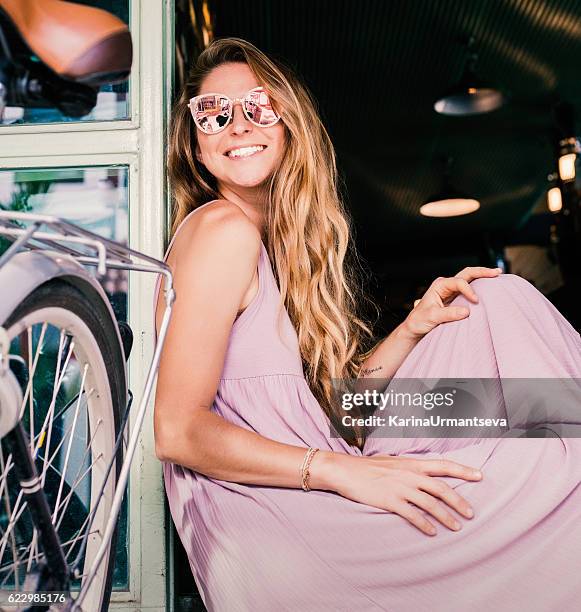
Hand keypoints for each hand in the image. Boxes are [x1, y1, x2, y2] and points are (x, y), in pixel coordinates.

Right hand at [330, 453, 482, 534]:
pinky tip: (432, 532)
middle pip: (442, 488)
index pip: (443, 465)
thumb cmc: (367, 466)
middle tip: (471, 514)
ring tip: (457, 527)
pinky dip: (424, 524)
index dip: (463, 470)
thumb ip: (408, 468)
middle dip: (459, 502)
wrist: (345, 470)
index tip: (480, 476)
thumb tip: (420, 474)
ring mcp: (400, 487)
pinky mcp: (390, 500)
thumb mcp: (391, 461)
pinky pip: (412, 515)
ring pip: (430, 503)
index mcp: (411, 463)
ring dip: (446, 517)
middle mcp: (409, 474)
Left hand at [404, 266, 501, 339]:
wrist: (415, 327)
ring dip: (483, 276)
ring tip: (497, 275)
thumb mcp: (432, 317)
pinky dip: (480, 286)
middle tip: (496, 273)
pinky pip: (470, 289)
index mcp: (440, 285)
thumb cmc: (419, 320)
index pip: (459, 282)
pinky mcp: (456, 299)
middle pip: (467, 273)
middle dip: (482, 272)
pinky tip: (490, 286)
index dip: (469, 290)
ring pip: (470, 279)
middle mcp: (447, 285)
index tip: (476, 301)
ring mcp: (452, 291)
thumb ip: (448, 314)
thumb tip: (467, 311)